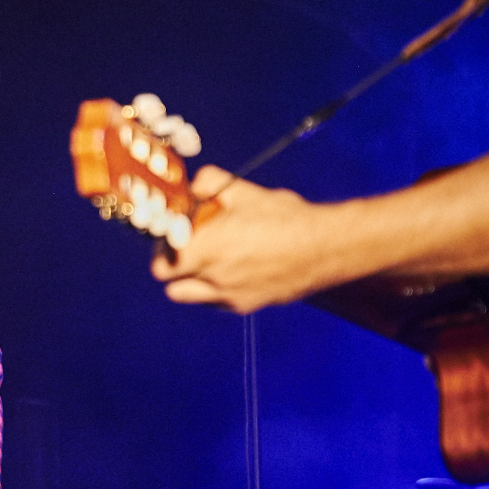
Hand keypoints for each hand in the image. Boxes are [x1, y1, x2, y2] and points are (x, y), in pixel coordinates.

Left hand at [151, 165, 329, 311]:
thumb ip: (212, 183)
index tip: (169, 233)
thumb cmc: (286, 218)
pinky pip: (216, 301)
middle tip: (183, 246)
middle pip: (170, 284)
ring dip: (190, 279)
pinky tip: (232, 268)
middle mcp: (214, 279)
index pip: (161, 263)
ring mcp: (230, 296)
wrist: (327, 247)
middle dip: (171, 265)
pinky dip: (214, 288)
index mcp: (208, 250)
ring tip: (208, 257)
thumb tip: (196, 184)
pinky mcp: (247, 305)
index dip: (161, 247)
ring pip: (191, 296)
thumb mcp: (245, 191)